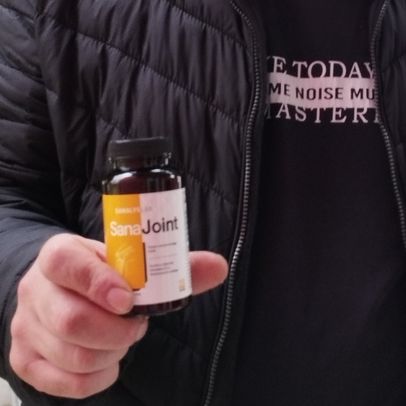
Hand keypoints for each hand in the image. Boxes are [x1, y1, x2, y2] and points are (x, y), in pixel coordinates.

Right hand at [9, 234, 227, 398]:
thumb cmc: (103, 274)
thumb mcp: (129, 262)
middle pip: (71, 321)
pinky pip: (65, 384)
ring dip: (112, 352)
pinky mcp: (25, 359)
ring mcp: (26, 326)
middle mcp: (35, 289)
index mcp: (60, 255)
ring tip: (122, 338)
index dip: (99, 283)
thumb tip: (218, 266)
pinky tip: (108, 360)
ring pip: (73, 356)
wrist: (62, 289)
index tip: (128, 301)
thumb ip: (174, 265)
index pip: (66, 264)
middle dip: (117, 332)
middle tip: (135, 325)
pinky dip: (99, 377)